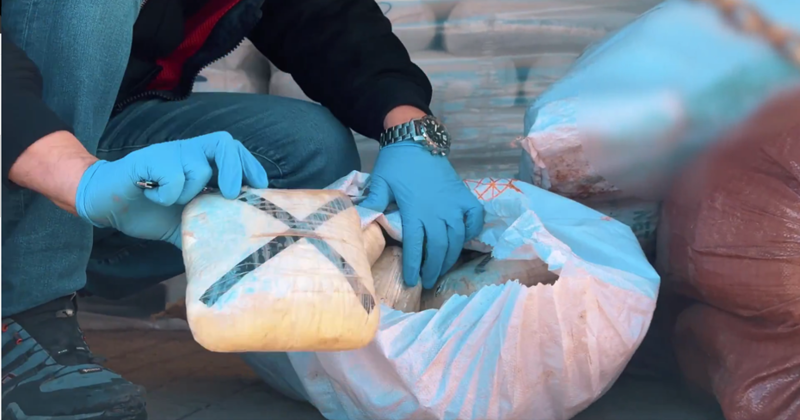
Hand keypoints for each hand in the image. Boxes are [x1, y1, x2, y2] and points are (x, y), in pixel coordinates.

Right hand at [75, 132, 267, 247]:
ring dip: (193, 190)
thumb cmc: (146, 210)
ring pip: (198, 165)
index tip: (259, 188)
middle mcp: (187, 153)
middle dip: (234, 168)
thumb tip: (229, 257)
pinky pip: (171, 175)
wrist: (104, 204)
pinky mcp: (147, 160)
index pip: (233, 151)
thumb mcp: (182, 224)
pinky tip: (153, 197)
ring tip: (176, 202)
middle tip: (230, 194)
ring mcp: (167, 154)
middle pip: (224, 142)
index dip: (250, 166)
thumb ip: (205, 231)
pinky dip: (168, 194)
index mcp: (199, 164)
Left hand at [361, 143, 483, 288]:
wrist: (417, 139)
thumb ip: (373, 203)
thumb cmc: (396, 162)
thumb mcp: (380, 182)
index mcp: (415, 211)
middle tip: (429, 281)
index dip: (413, 266)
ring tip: (443, 268)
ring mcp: (453, 204)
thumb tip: (359, 222)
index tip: (411, 281)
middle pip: (439, 248)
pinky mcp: (464, 196)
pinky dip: (472, 231)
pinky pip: (474, 219)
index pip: (415, 246)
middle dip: (434, 268)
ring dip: (451, 257)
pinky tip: (464, 240)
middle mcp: (437, 212)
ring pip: (457, 238)